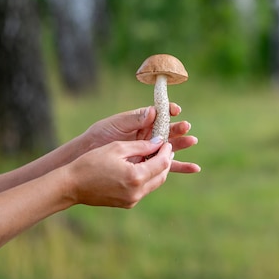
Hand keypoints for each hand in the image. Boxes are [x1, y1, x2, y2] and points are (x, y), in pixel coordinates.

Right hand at [65, 139, 174, 207]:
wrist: (71, 185)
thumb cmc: (91, 163)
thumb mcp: (117, 148)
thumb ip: (141, 146)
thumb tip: (159, 143)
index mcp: (136, 176)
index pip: (162, 163)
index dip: (166, 151)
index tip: (167, 142)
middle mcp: (137, 191)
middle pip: (162, 175)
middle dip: (165, 161)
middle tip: (165, 148)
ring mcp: (132, 200)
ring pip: (155, 183)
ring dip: (158, 170)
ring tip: (157, 156)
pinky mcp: (127, 204)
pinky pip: (144, 189)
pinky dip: (148, 178)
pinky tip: (145, 167)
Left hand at [83, 104, 199, 172]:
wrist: (85, 157)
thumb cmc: (99, 136)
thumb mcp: (116, 125)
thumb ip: (135, 119)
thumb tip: (153, 111)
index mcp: (141, 122)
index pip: (159, 114)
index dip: (168, 111)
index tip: (175, 110)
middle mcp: (148, 136)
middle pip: (168, 131)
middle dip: (178, 129)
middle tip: (186, 127)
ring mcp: (149, 150)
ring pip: (169, 147)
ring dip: (181, 145)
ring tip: (192, 141)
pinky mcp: (148, 165)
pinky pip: (166, 166)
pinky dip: (180, 166)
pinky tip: (193, 168)